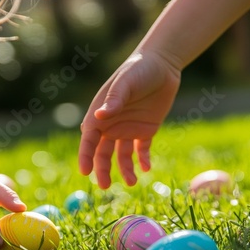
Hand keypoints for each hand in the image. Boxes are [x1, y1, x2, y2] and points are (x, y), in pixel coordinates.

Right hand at [79, 50, 180, 187]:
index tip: (85, 172)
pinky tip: (147, 167)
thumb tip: (99, 116)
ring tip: (132, 182)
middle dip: (102, 170)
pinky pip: (141, 151)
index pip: (89, 140)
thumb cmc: (139, 69)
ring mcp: (128, 130)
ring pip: (122, 156)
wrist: (163, 64)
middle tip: (105, 186)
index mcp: (100, 115)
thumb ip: (114, 100)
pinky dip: (143, 160)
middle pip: (102, 153)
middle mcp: (111, 125)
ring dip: (125, 170)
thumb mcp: (126, 82)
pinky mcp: (145, 131)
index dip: (85, 156)